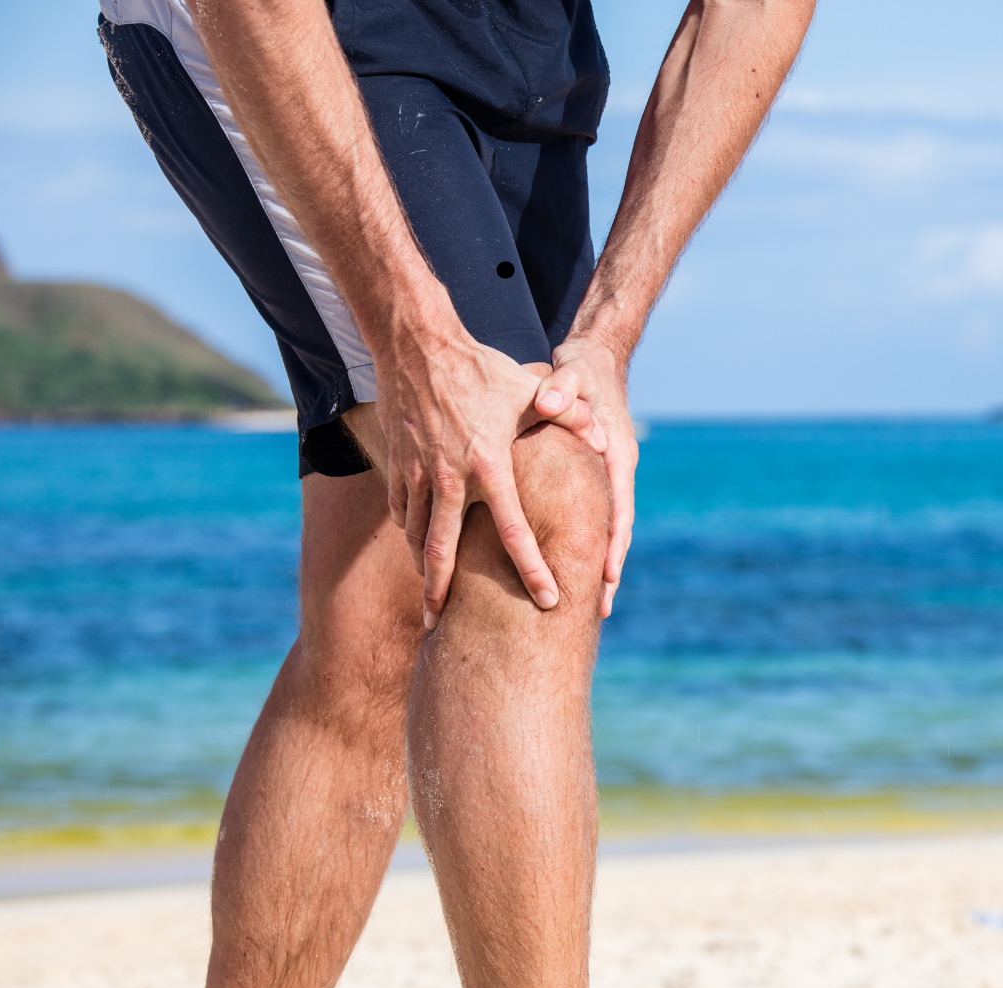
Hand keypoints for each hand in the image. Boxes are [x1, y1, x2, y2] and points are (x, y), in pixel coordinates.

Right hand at [375, 324, 598, 628]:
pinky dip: (408, 533)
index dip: (533, 570)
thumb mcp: (528, 391)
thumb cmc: (480, 369)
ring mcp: (418, 474)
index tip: (548, 601)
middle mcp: (451, 479)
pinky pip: (400, 512)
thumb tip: (604, 439)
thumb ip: (569, 418)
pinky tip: (416, 547)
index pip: (515, 532)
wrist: (417, 345)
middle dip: (440, 595)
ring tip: (429, 596)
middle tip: (438, 628)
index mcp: (490, 468)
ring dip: (422, 568)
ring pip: (415, 536)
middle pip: (442, 553)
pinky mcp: (398, 465)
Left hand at [534, 337, 637, 617]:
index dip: (613, 542)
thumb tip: (546, 404)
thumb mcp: (571, 372)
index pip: (618, 505)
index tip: (607, 575)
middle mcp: (615, 470)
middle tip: (601, 610)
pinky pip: (590, 515)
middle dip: (609, 568)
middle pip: (616, 527)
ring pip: (605, 526)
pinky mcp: (592, 477)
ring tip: (590, 605)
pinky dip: (584, 541)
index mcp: (616, 453)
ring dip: (598, 562)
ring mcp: (605, 476)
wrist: (594, 359)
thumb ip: (559, 389)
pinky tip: (568, 567)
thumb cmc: (582, 368)